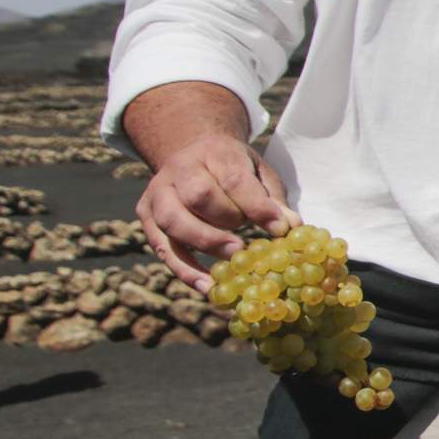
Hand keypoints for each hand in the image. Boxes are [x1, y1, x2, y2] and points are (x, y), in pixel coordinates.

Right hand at [136, 133, 293, 291]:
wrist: (194, 155)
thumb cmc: (235, 169)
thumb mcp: (259, 174)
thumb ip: (273, 199)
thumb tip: (292, 227)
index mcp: (215, 153)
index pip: (234, 179)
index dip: (256, 206)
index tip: (279, 229)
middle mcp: (180, 169)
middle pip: (198, 196)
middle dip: (225, 222)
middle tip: (247, 245)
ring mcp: (158, 192)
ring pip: (172, 220)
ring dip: (204, 244)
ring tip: (233, 262)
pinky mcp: (147, 215)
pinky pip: (162, 247)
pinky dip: (184, 269)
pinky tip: (208, 286)